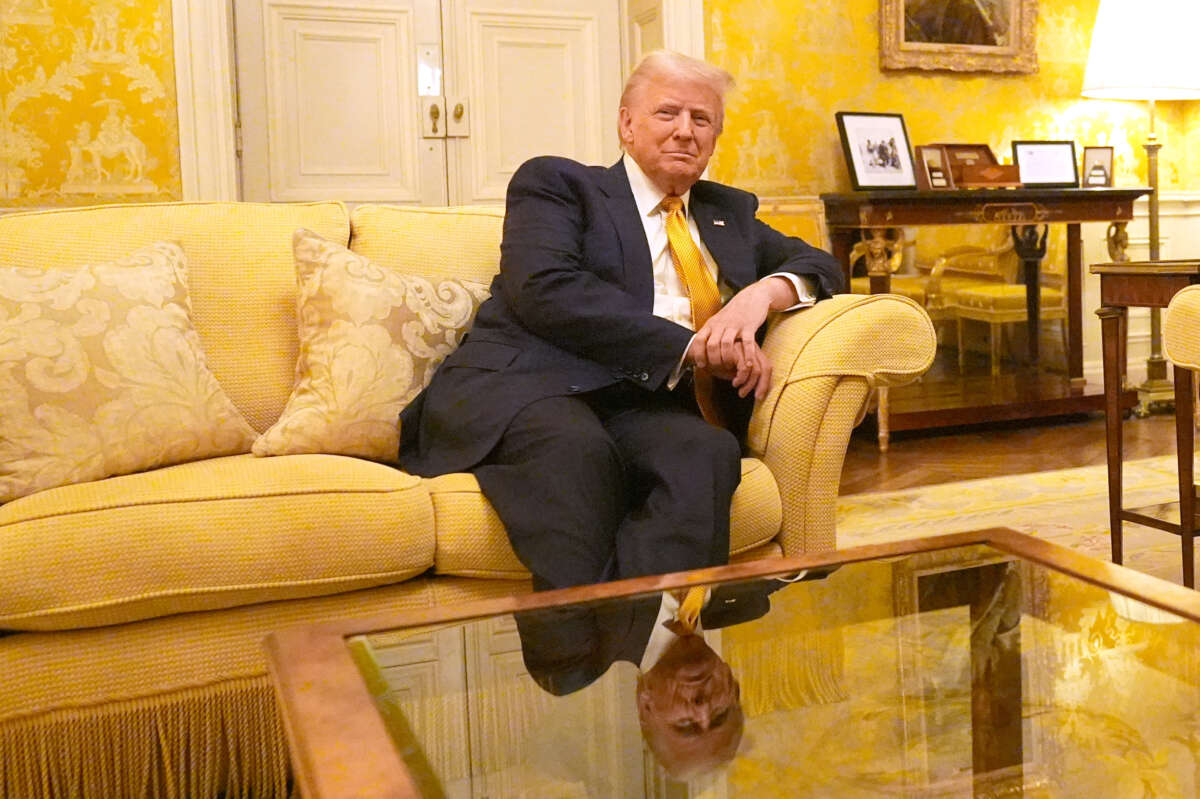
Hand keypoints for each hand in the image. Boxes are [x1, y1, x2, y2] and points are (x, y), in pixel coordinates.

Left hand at [686, 277, 793, 399]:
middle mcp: (721, 324)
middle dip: (713, 360)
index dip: (699, 354)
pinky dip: (747, 355)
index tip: (701, 365)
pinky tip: (748, 364)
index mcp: (712, 324)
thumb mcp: (717, 320)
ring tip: (730, 367)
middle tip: (718, 369)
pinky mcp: (749, 326)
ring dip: (727, 359)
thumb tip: (699, 349)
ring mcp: (735, 325)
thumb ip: (709, 333)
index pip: (699, 340)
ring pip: (726, 344)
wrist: (752, 297)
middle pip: (712, 345)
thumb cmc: (734, 313)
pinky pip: (747, 343)